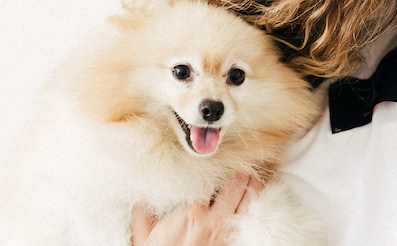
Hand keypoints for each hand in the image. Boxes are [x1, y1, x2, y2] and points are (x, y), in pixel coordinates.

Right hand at [131, 172, 261, 245]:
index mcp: (192, 211)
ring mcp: (227, 231)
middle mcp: (214, 219)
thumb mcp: (143, 231)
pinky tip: (251, 197)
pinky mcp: (233, 241)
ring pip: (252, 197)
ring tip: (249, 176)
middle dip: (240, 170)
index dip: (215, 164)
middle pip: (239, 183)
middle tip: (239, 163)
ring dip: (252, 184)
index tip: (215, 159)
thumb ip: (143, 206)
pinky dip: (254, 203)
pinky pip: (251, 216)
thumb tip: (143, 188)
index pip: (212, 176)